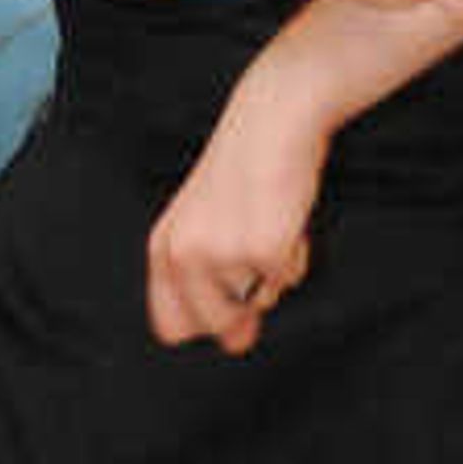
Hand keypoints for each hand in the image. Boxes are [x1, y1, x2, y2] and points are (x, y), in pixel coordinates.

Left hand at [146, 85, 327, 354]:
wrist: (272, 118)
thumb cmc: (242, 168)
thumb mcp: (207, 223)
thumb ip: (210, 286)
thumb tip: (236, 345)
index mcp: (164, 249)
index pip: (171, 327)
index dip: (205, 320)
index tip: (225, 296)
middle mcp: (187, 256)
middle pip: (218, 324)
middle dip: (245, 300)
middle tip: (252, 247)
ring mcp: (225, 256)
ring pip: (262, 300)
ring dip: (274, 270)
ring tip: (269, 219)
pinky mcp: (265, 250)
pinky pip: (290, 278)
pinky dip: (298, 254)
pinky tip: (288, 216)